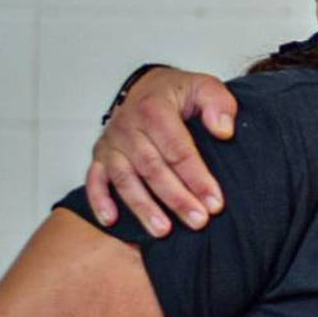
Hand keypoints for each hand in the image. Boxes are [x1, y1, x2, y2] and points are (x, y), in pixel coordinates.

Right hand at [87, 67, 237, 237]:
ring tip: (163, 231)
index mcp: (154, 109)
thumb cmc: (179, 93)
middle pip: (153, 168)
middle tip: (198, 221)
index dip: (198, 178)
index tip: (216, 202)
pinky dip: (99, 200)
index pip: (178, 150)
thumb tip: (223, 131)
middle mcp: (127, 127)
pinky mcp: (99, 156)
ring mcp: (111, 143)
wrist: (147, 86)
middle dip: (176, 198)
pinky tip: (111, 221)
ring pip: (125, 179)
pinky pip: (94, 179)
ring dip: (143, 207)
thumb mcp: (204, 87)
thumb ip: (218, 104)